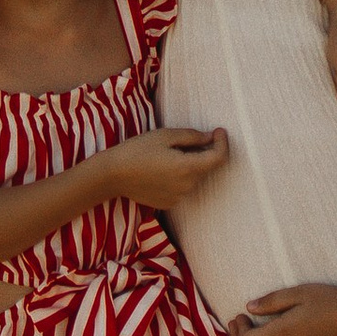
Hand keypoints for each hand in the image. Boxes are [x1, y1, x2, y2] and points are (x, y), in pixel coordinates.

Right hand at [103, 125, 229, 210]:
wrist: (113, 175)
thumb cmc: (137, 150)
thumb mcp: (165, 135)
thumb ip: (192, 137)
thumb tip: (211, 138)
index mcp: (188, 168)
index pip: (219, 158)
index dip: (223, 143)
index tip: (218, 131)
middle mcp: (187, 186)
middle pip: (206, 168)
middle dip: (203, 152)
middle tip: (184, 140)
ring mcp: (178, 197)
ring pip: (194, 177)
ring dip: (190, 165)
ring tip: (167, 155)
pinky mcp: (169, 204)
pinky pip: (182, 187)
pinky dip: (179, 177)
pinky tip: (161, 169)